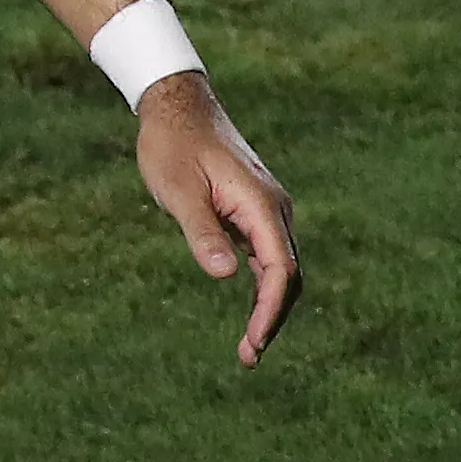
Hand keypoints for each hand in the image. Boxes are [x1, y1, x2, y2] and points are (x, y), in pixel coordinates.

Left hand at [134, 72, 298, 366]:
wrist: (177, 105)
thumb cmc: (172, 145)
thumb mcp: (178, 190)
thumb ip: (202, 231)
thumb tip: (225, 275)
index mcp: (261, 204)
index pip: (279, 270)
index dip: (269, 310)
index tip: (253, 342)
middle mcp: (274, 208)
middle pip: (288, 274)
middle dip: (272, 317)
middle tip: (248, 356)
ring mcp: (266, 208)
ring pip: (279, 267)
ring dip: (268, 305)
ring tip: (248, 345)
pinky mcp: (254, 210)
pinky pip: (266, 255)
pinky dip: (261, 285)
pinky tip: (249, 309)